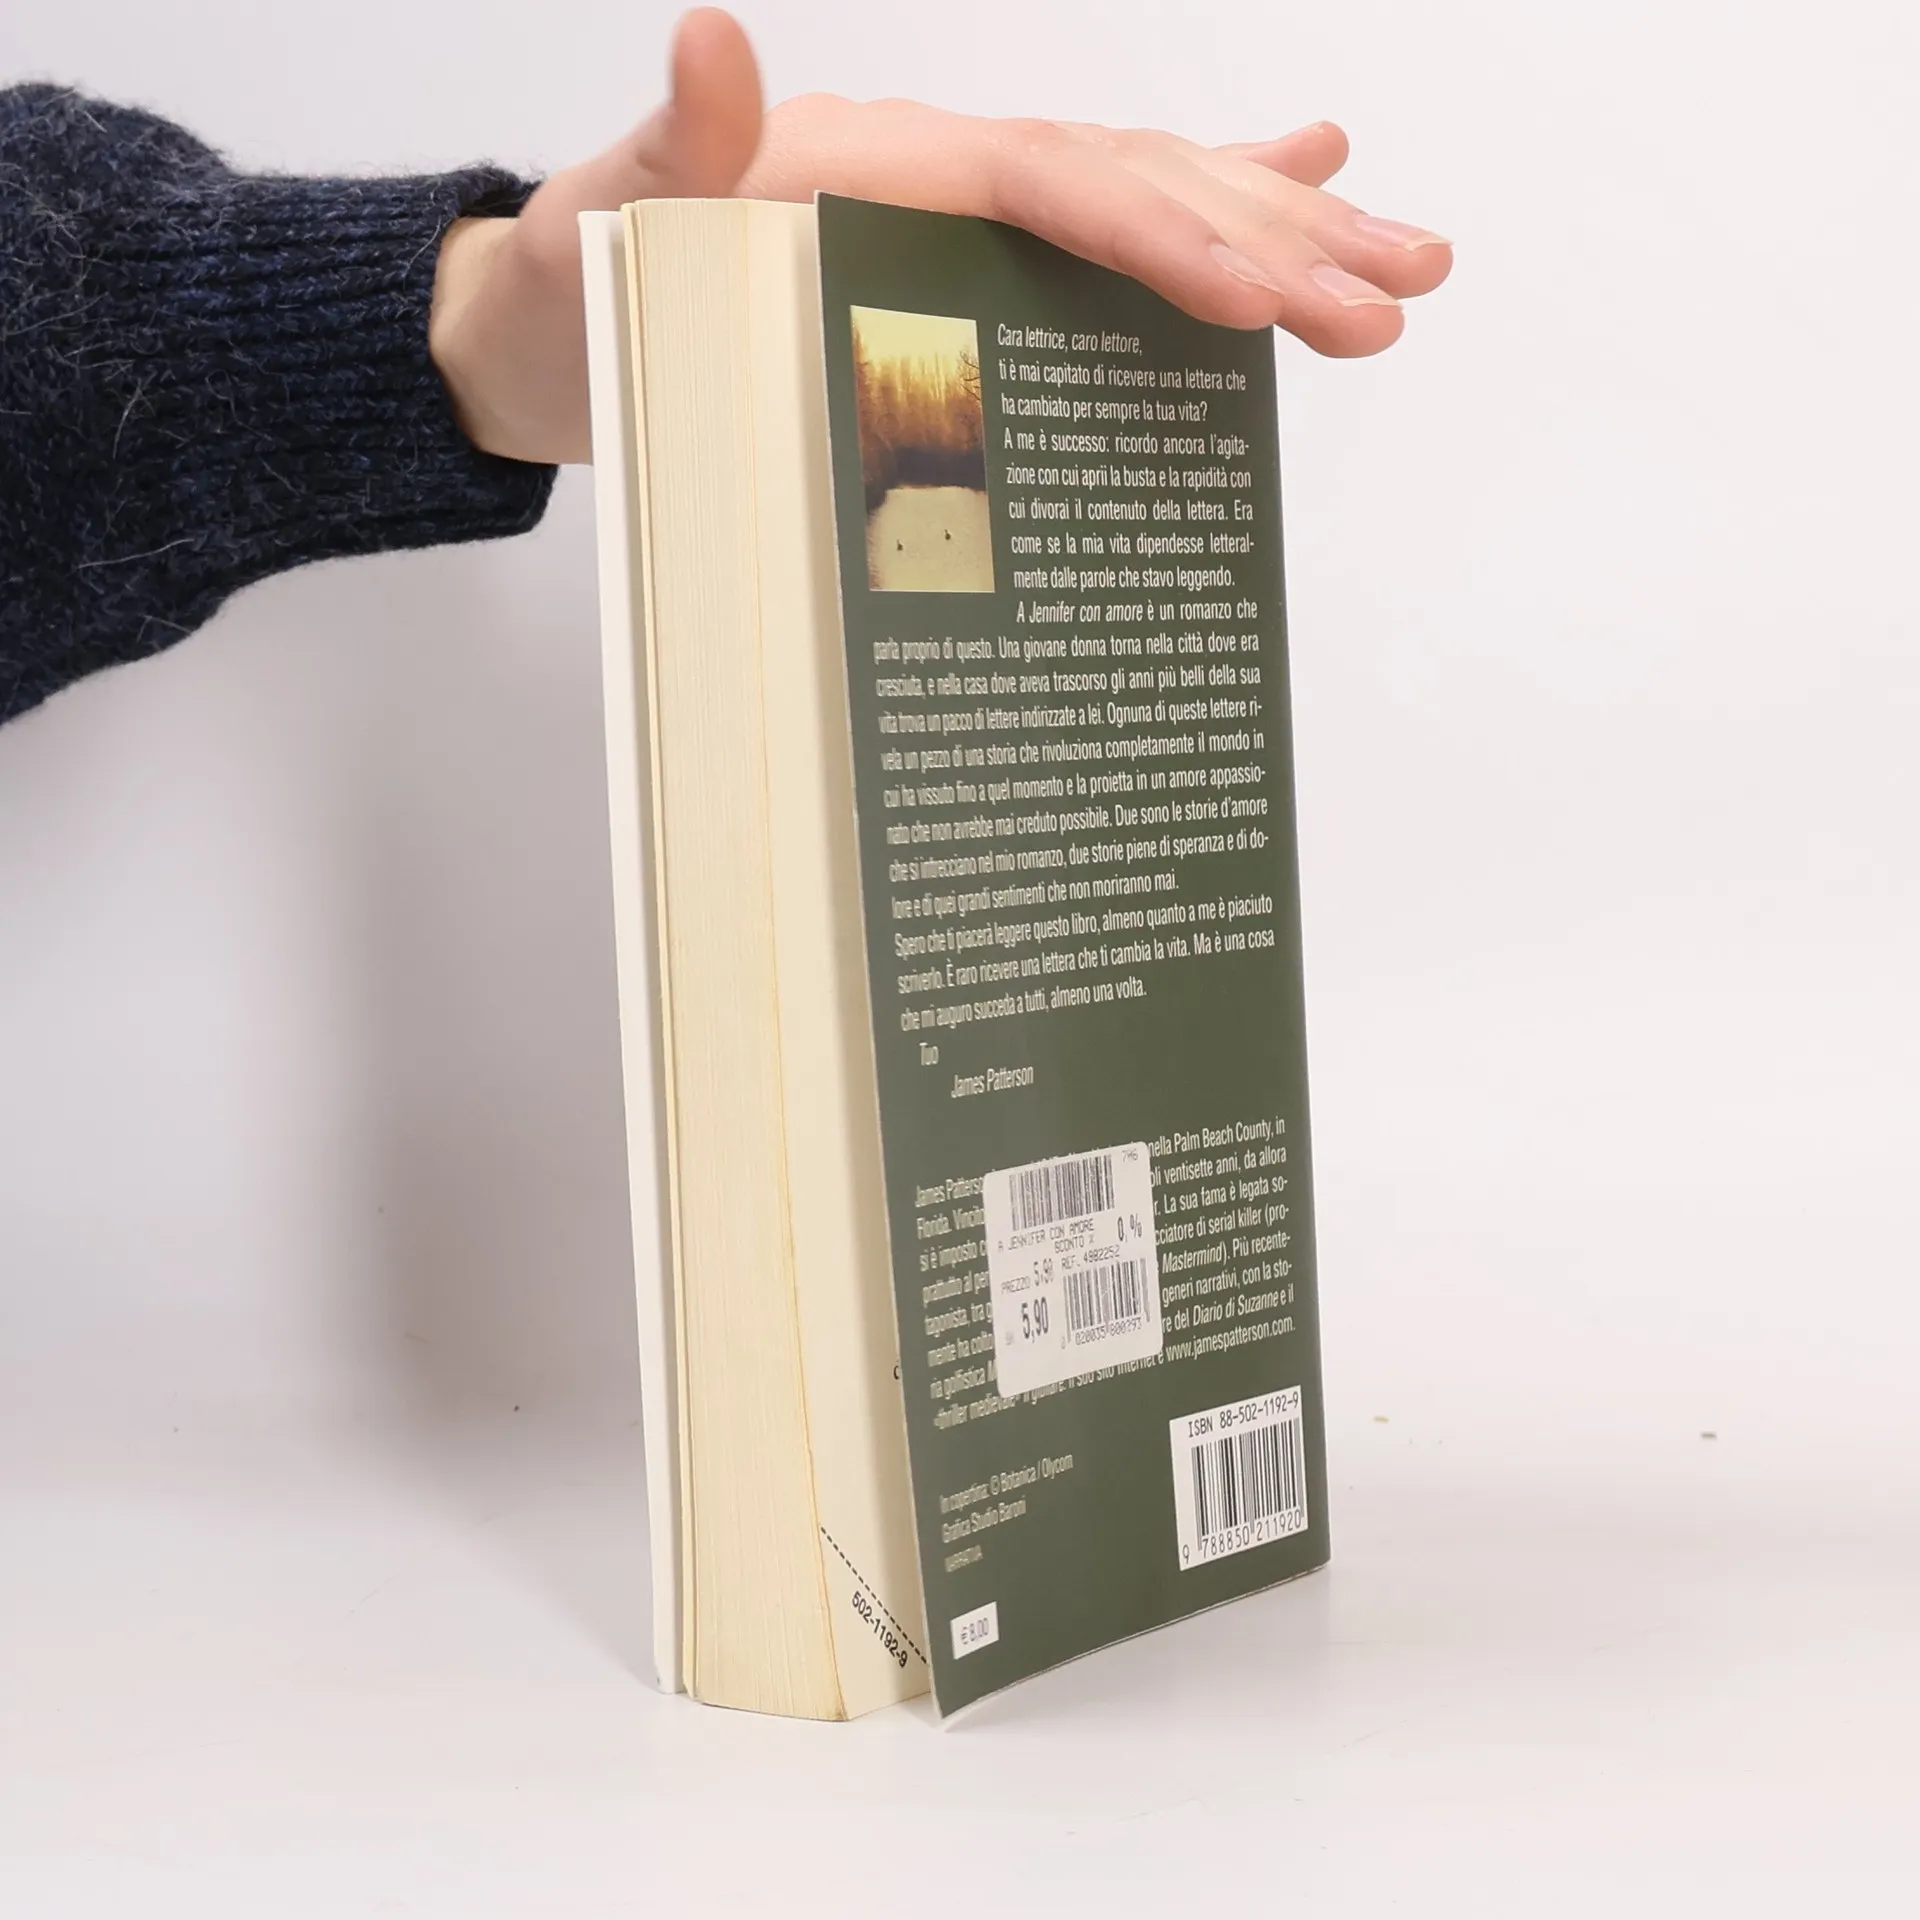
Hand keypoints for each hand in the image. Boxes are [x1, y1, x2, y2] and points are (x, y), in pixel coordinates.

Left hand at [430, 7, 1451, 465]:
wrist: (544, 334)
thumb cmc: (571, 303)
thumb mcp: (589, 233)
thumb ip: (663, 150)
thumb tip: (714, 35)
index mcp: (882, 163)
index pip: (1059, 187)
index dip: (1172, 235)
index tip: (1270, 297)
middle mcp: (943, 169)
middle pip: (1142, 184)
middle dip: (1276, 245)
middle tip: (1398, 300)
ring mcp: (964, 211)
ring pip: (1153, 196)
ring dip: (1283, 229)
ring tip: (1405, 266)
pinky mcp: (967, 257)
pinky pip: (1107, 225)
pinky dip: (1204, 209)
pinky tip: (1293, 191)